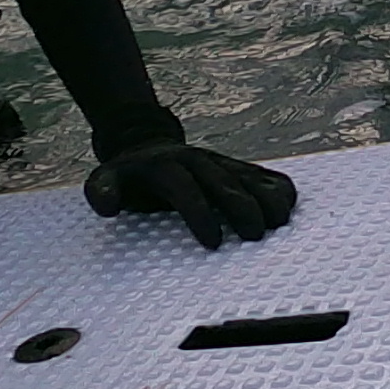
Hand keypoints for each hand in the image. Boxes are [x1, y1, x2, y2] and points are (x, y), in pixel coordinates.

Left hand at [83, 139, 297, 248]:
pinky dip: (277, 188)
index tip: (212, 242)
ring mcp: (220, 162)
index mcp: (167, 166)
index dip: (200, 214)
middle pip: (224, 181)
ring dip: (265, 197)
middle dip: (241, 207)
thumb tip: (110, 207)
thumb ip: (102, 192)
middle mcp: (197, 160)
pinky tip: (287, 207)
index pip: (186, 189)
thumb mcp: (105, 179)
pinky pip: (263, 174)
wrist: (149, 145)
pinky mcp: (236, 167)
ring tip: (278, 222)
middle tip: (254, 236)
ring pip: (248, 176)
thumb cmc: (130, 178)